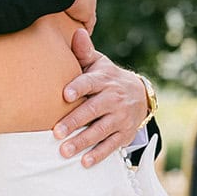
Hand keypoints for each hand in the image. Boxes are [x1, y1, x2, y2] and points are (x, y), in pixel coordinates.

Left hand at [54, 28, 149, 166]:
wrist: (140, 94)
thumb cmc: (106, 78)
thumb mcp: (98, 64)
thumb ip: (84, 53)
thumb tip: (76, 32)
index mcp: (104, 80)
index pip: (90, 82)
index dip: (78, 87)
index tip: (65, 94)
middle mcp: (113, 98)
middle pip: (93, 110)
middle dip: (75, 121)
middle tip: (56, 132)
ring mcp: (120, 117)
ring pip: (101, 130)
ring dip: (83, 142)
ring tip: (64, 151)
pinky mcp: (124, 133)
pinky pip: (111, 145)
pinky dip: (98, 154)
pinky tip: (84, 162)